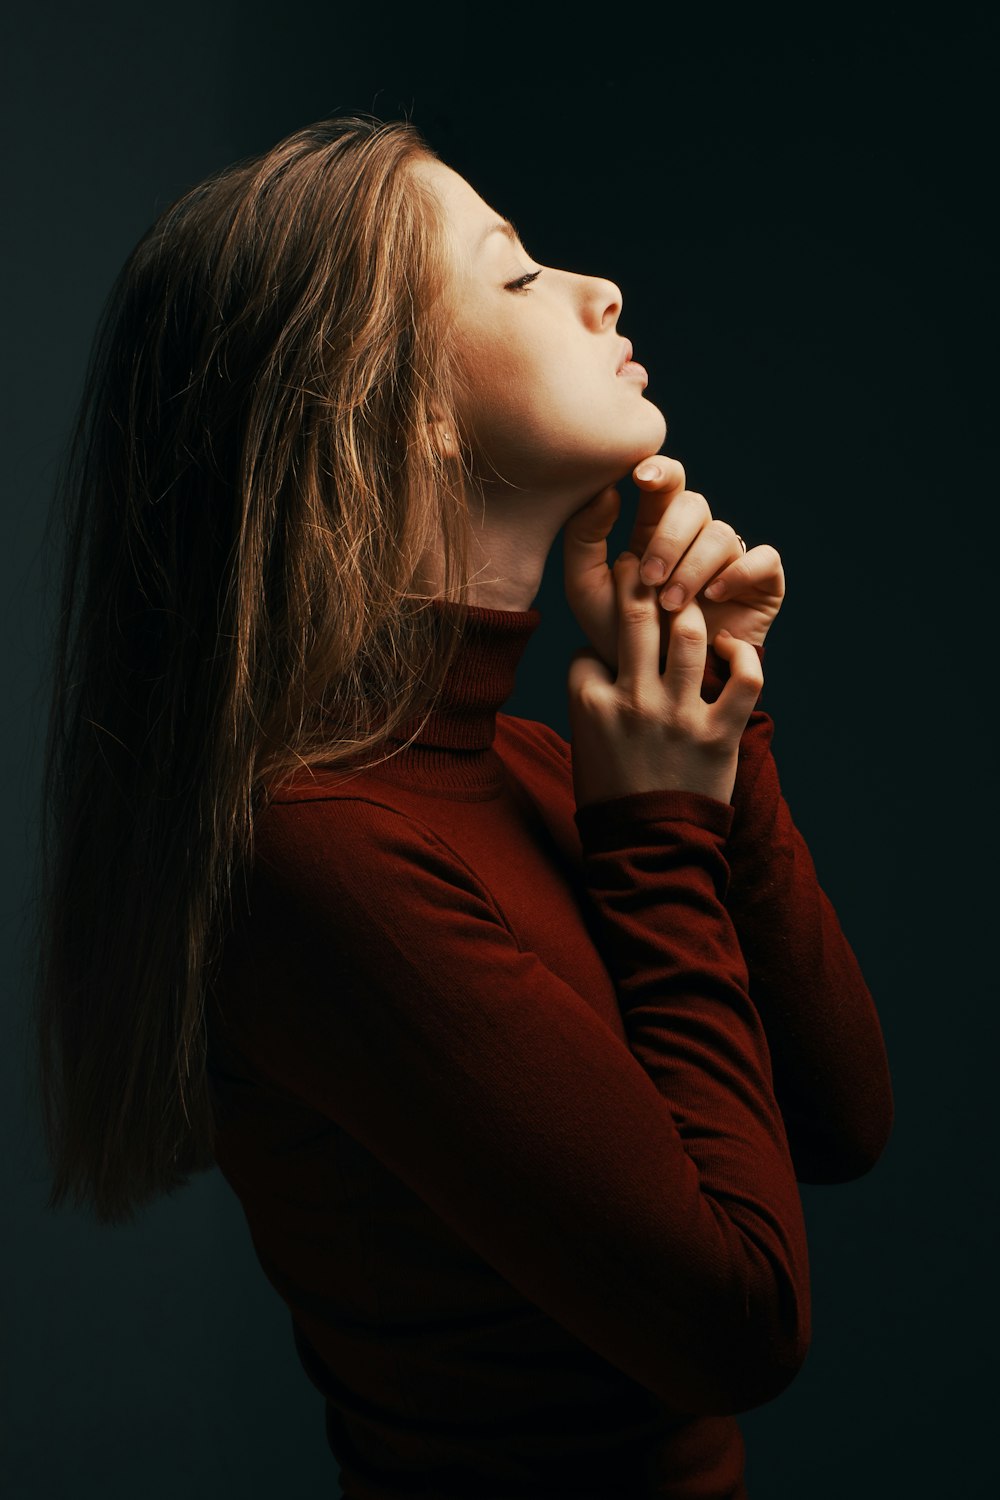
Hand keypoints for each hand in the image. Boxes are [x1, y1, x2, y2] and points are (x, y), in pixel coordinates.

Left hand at [562, 454, 784, 675]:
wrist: (657, 689)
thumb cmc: (620, 640)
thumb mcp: (587, 590)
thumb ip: (584, 540)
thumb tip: (607, 492)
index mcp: (657, 530)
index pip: (665, 482)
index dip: (659, 470)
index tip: (638, 478)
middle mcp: (696, 539)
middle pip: (693, 504)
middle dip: (668, 539)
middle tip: (649, 580)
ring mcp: (730, 560)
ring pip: (721, 534)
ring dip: (693, 568)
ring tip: (671, 605)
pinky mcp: (762, 585)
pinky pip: (764, 558)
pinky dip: (738, 573)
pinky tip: (712, 597)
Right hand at [567, 552, 764, 809]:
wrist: (649, 846)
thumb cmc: (613, 794)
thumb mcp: (584, 741)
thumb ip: (592, 698)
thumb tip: (603, 655)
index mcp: (590, 704)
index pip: (590, 648)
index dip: (598, 645)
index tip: (608, 649)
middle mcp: (633, 702)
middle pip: (634, 616)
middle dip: (638, 583)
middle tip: (644, 572)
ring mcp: (678, 716)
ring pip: (688, 634)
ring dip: (690, 611)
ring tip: (690, 606)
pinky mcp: (719, 734)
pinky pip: (745, 679)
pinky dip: (743, 656)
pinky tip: (733, 647)